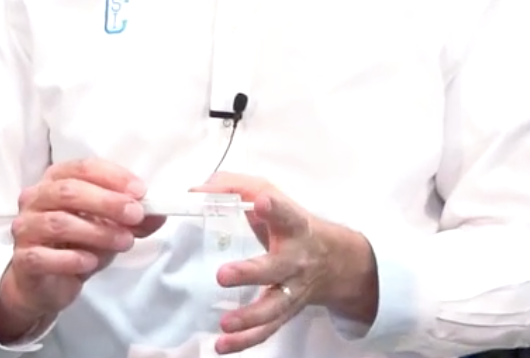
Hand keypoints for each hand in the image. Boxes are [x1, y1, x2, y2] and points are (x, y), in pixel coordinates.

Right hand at [0, 159, 165, 341]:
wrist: (45, 283)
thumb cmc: (76, 245)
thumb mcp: (109, 228)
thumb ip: (132, 219)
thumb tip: (158, 212)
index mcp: (55, 180)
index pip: (83, 167)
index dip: (113, 177)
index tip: (140, 191)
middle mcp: (35, 198)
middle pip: (69, 191)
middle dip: (107, 202)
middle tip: (135, 215)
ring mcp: (25, 227)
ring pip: (59, 223)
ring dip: (97, 232)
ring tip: (124, 242)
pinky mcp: (23, 258)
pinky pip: (45, 255)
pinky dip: (72, 258)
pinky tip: (91, 262)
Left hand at [194, 173, 373, 353]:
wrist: (334, 261)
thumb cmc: (290, 224)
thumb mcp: (268, 195)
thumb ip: (233, 188)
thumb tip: (195, 191)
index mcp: (294, 226)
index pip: (286, 214)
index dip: (275, 208)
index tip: (262, 201)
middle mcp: (296, 259)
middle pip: (276, 268)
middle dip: (251, 273)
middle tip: (223, 275)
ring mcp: (292, 289)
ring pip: (274, 307)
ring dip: (249, 318)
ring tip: (225, 324)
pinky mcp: (285, 311)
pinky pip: (267, 329)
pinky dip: (245, 341)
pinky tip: (222, 345)